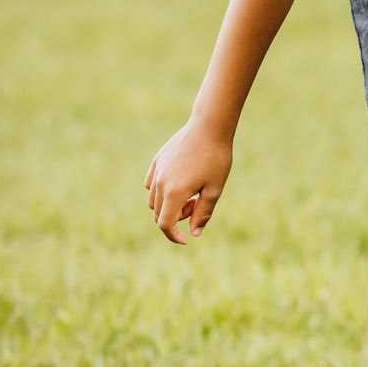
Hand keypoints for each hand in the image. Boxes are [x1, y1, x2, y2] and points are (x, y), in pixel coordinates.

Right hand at [144, 119, 233, 243]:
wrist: (209, 127)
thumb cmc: (216, 158)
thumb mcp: (214, 189)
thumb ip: (203, 213)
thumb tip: (193, 233)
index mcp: (174, 192)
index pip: (164, 224)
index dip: (173, 236)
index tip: (186, 239)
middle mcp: (159, 183)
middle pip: (158, 214)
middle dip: (176, 217)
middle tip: (197, 203)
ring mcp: (156, 171)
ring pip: (153, 200)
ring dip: (168, 205)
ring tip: (191, 192)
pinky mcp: (157, 161)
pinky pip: (151, 184)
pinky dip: (161, 191)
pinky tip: (180, 183)